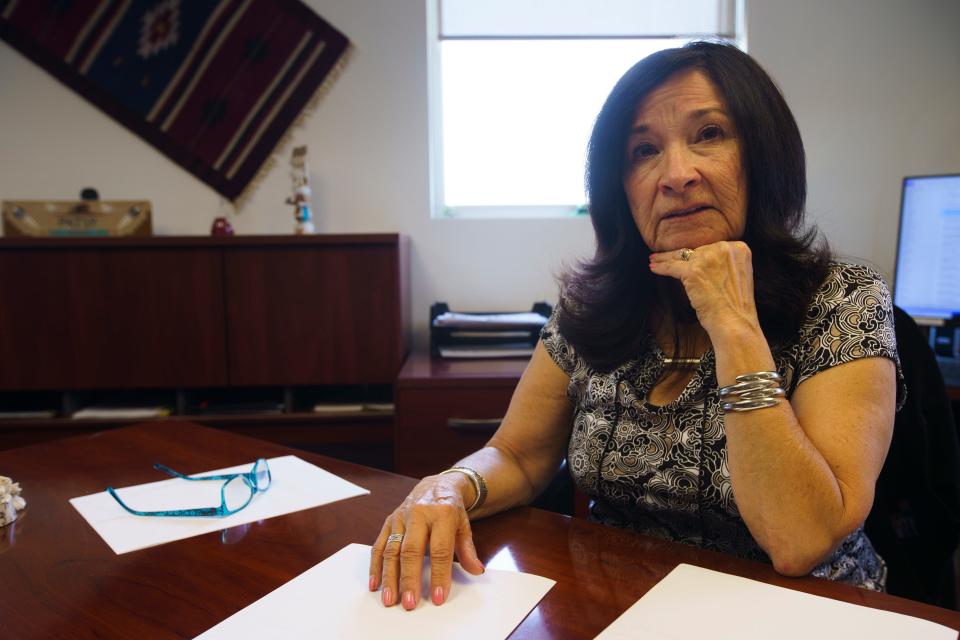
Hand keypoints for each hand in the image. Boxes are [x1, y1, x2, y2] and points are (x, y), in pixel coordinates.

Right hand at [369, 474, 484, 609]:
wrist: (435, 485)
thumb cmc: (450, 508)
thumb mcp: (464, 525)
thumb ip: (468, 550)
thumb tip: (476, 571)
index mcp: (442, 514)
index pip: (440, 549)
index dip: (439, 575)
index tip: (438, 597)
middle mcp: (418, 514)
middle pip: (411, 551)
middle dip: (409, 579)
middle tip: (409, 603)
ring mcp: (400, 518)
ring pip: (391, 550)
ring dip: (389, 577)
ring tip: (390, 600)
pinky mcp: (388, 522)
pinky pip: (379, 545)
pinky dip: (375, 566)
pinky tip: (375, 585)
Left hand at [648, 241, 759, 338]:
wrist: (734, 321)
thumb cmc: (734, 306)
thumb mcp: (736, 276)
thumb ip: (723, 264)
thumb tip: (702, 261)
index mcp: (738, 248)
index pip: (710, 248)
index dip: (696, 253)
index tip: (686, 254)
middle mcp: (724, 249)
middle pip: (695, 250)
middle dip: (679, 255)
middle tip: (663, 256)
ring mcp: (708, 259)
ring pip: (681, 256)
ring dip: (665, 258)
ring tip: (655, 259)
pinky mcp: (693, 271)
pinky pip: (672, 266)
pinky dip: (661, 268)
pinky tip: (653, 268)